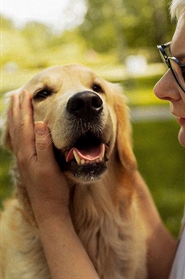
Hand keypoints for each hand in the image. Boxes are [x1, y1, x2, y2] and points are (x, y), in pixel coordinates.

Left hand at [8, 90, 69, 222]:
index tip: (26, 93)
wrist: (48, 208)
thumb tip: (39, 124)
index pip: (25, 125)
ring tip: (15, 106)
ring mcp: (25, 159)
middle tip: (18, 94)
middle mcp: (23, 154)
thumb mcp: (50, 167)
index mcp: (28, 152)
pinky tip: (20, 130)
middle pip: (17, 127)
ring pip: (16, 134)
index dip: (24, 109)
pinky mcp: (28, 163)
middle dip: (17, 109)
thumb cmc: (52, 188)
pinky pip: (19, 141)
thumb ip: (43, 145)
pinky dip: (18, 130)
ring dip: (15, 118)